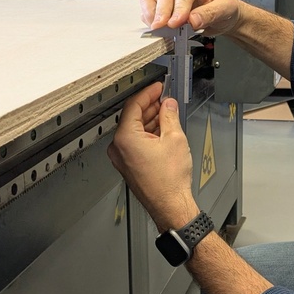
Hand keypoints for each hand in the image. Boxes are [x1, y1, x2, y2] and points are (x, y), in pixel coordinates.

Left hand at [107, 82, 198, 230]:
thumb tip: (168, 105)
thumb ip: (170, 116)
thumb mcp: (174, 138)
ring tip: (168, 114)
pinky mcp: (128, 165)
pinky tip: (163, 130)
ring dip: (151, 120)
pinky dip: (148, 134)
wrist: (170, 206)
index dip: (148, 93)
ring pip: (135, 130)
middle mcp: (118, 147)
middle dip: (150, 106)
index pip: (133, 106)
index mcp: (125, 138)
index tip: (158, 87)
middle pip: (133, 117)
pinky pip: (135, 142)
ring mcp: (122, 158)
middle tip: (166, 99)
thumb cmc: (169, 180)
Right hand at [140, 0, 242, 35]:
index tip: (177, 22)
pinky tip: (157, 29)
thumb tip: (193, 20)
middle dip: (163, 11)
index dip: (179, 7)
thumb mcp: (225, 8)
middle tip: (164, 27)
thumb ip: (210, 13)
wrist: (221, 16)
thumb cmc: (223, 7)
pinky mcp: (160, 5)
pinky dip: (149, 19)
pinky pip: (147, 9)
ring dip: (152, 14)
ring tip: (158, 28)